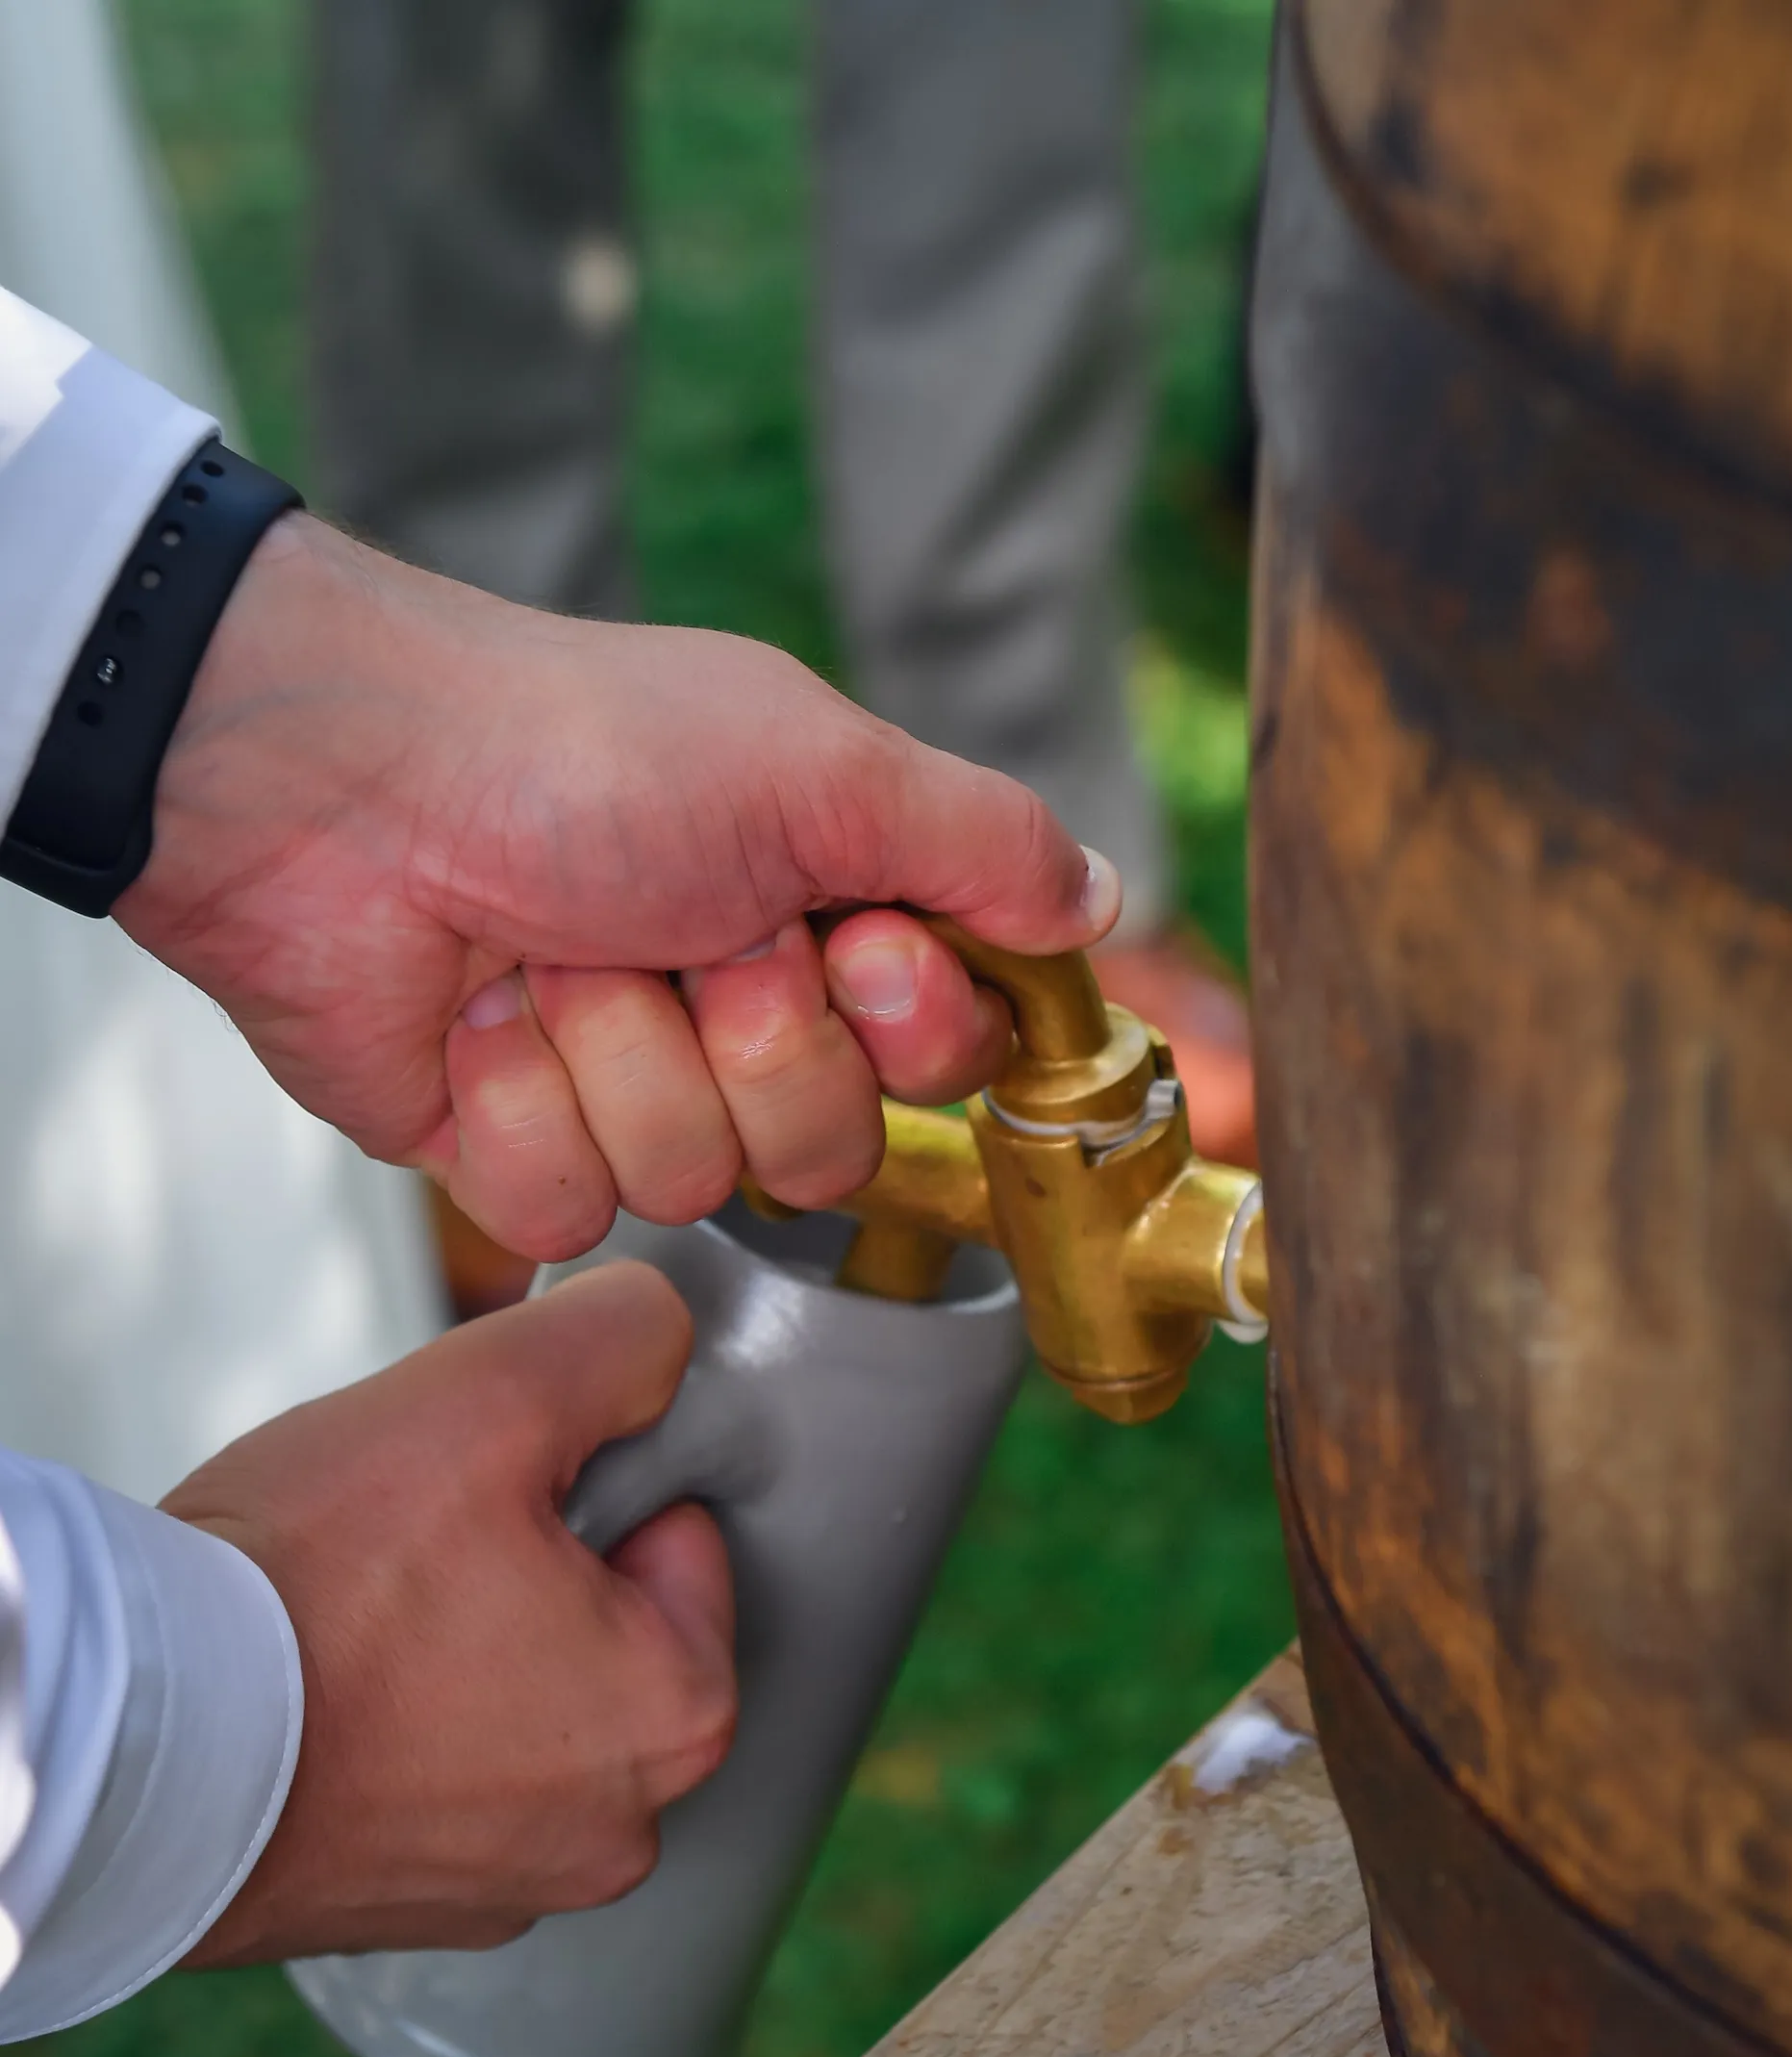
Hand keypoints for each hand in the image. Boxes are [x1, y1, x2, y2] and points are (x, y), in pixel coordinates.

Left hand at [118, 516, 1121, 1259]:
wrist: (340, 788)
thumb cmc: (576, 748)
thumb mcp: (816, 766)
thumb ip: (979, 840)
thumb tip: (1092, 902)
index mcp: (821, 913)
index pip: (945, 1052)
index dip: (908, 1024)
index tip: (852, 945)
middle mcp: (733, 1009)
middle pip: (832, 1143)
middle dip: (752, 1040)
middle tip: (677, 933)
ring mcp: (622, 1086)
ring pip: (696, 1182)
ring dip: (621, 1058)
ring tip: (551, 957)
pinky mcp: (515, 1154)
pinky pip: (572, 1215)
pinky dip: (521, 1112)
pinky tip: (475, 1024)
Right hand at [163, 1266, 735, 1965]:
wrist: (131, 1747)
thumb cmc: (310, 1593)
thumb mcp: (490, 1400)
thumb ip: (616, 1345)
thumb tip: (655, 1338)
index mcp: (677, 1717)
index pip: (678, 1538)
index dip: (581, 1481)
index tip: (485, 1492)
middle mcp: (614, 1830)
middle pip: (596, 1628)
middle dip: (515, 1569)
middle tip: (404, 1549)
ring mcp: (504, 1885)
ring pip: (506, 1706)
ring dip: (447, 1654)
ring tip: (347, 1624)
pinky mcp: (398, 1907)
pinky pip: (423, 1784)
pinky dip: (383, 1738)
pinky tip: (314, 1699)